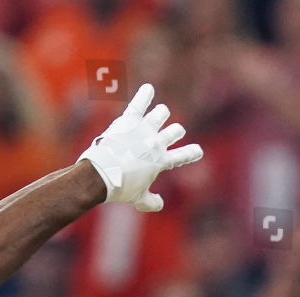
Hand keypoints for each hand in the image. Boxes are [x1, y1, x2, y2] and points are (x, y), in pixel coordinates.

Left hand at [79, 83, 202, 212]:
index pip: (184, 155)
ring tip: (160, 114)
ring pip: (161, 113)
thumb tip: (160, 204)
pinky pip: (139, 103)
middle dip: (175, 131)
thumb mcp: (138, 199)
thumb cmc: (120, 188)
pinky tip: (148, 88)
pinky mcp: (129, 120)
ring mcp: (144, 129)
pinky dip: (144, 95)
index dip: (193, 153)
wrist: (101, 175)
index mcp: (161, 161)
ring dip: (161, 114)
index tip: (198, 151)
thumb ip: (152, 202)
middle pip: (176, 130)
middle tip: (170, 133)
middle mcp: (156, 142)